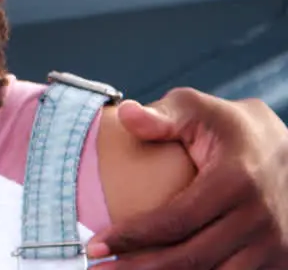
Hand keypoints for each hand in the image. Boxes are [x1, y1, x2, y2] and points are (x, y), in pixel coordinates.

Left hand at [87, 88, 287, 268]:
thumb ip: (162, 116)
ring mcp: (274, 244)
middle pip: (192, 258)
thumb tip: (125, 114)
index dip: (132, 236)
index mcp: (236, 181)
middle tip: (99, 269)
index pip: (176, 220)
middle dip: (139, 269)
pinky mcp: (279, 261)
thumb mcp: (197, 110)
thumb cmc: (228, 127)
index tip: (94, 245)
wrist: (284, 150)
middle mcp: (260, 219)